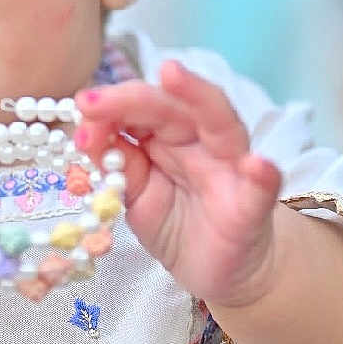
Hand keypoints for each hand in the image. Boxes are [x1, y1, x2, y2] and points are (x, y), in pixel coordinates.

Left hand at [75, 60, 282, 307]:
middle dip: (132, 97)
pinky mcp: (252, 208)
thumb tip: (84, 131)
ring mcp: (231, 170)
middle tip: (93, 100)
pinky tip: (257, 165)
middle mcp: (202, 141)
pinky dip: (261, 175)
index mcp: (170, 135)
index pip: (141, 106)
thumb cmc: (178, 221)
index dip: (110, 104)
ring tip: (173, 75)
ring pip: (220, 124)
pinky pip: (260, 189)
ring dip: (197, 96)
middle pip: (172, 106)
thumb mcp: (136, 192)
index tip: (81, 107)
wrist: (222, 269)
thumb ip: (117, 161)